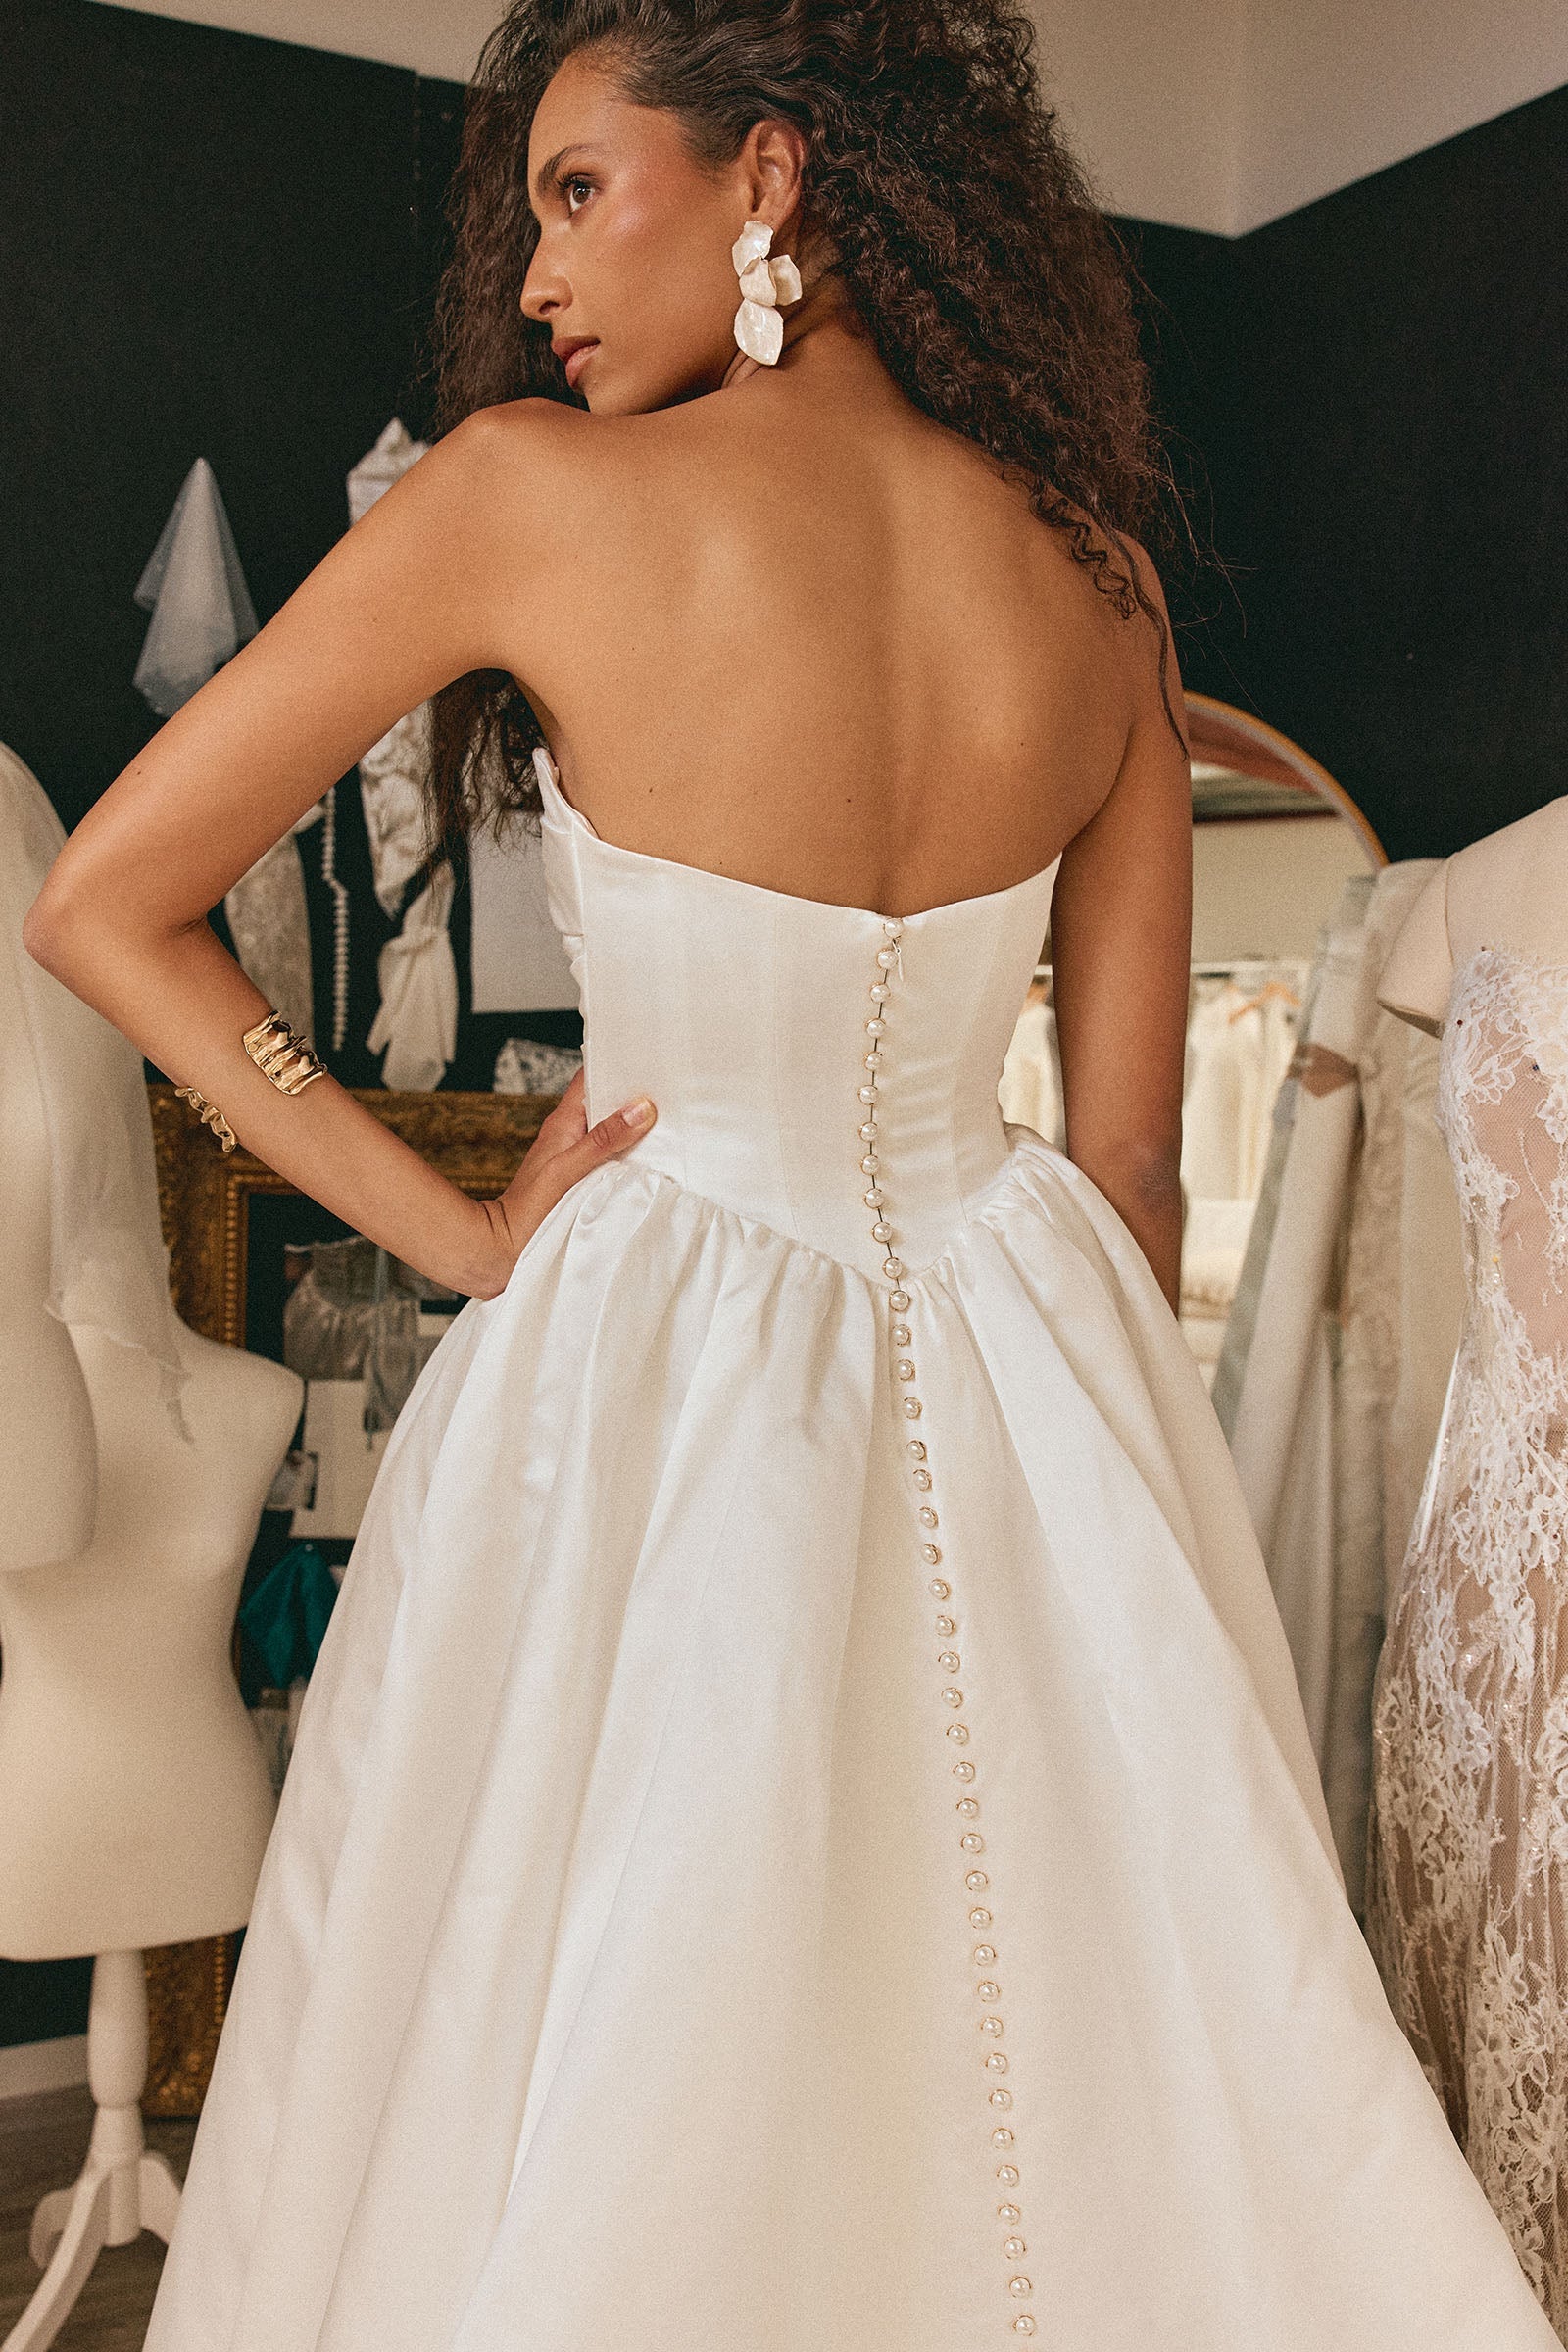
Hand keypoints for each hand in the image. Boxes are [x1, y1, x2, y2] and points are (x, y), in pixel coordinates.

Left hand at [475, 1068, 654, 1293]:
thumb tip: (641, 1109)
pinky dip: (633, 1151)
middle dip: (636, 1094)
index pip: (590, 1077)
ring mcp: (579, 1155)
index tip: (647, 1055)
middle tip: (673, 1088)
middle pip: (607, 1102)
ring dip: (638, 1125)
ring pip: (613, 1129)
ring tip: (674, 1118)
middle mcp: (572, 1133)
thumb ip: (603, 1140)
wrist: (505, 1248)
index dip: (615, 1061)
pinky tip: (656, 1156)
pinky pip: (615, 1154)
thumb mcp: (568, 1169)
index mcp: (564, 1121)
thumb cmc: (528, 1208)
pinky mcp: (585, 1176)